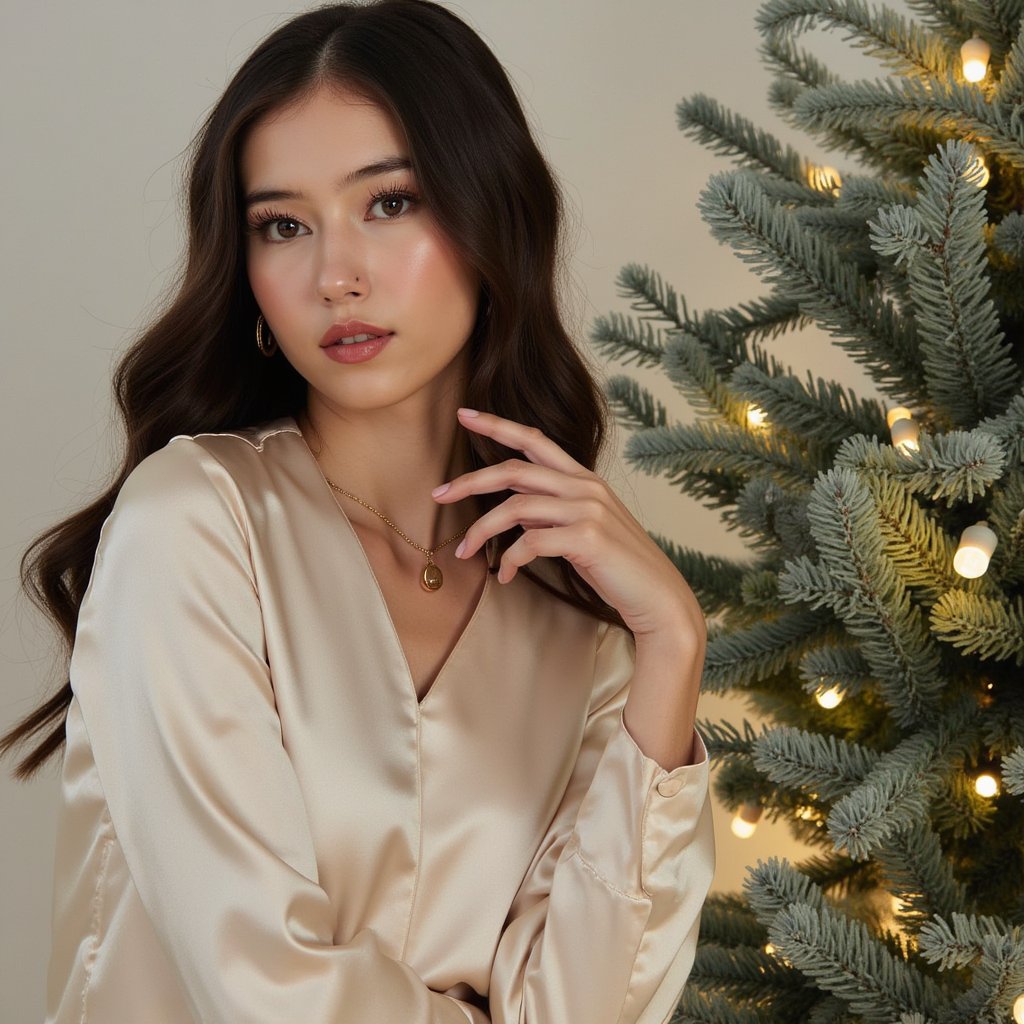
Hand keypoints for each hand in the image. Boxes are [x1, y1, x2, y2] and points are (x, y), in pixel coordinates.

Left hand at [431, 408, 706, 646]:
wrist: (658, 597)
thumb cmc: (618, 566)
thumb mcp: (585, 528)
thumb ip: (553, 510)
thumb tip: (514, 509)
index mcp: (584, 479)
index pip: (535, 439)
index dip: (498, 425)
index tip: (464, 414)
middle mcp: (585, 487)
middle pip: (514, 470)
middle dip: (470, 481)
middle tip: (438, 494)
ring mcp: (588, 510)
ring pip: (515, 507)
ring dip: (482, 531)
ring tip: (465, 553)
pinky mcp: (587, 538)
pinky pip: (530, 542)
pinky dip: (510, 559)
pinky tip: (506, 576)